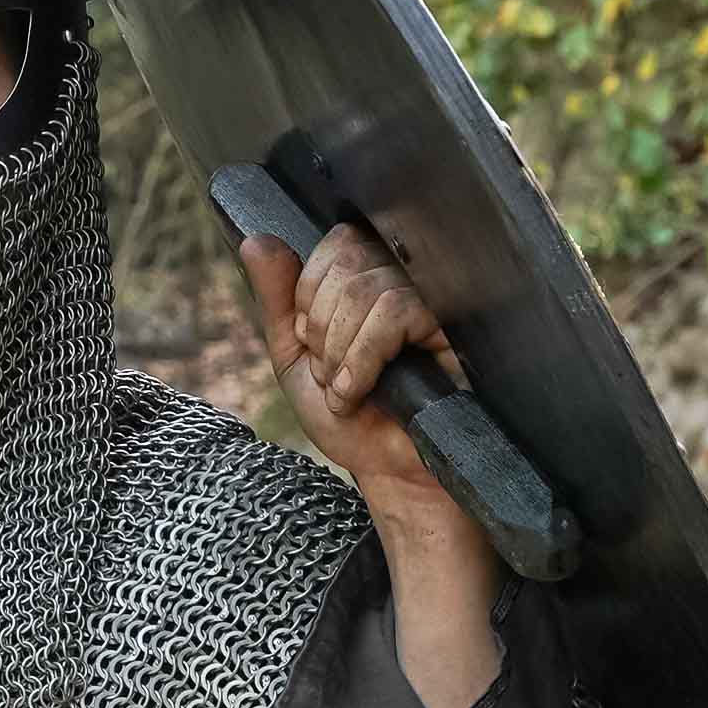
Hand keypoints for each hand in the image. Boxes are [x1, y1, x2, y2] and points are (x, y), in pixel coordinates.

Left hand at [238, 223, 464, 501]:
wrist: (384, 467)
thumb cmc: (348, 413)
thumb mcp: (294, 354)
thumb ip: (276, 298)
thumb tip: (255, 240)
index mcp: (370, 276)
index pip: (338, 242)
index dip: (312, 296)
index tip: (314, 344)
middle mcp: (406, 278)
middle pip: (351, 261)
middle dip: (324, 329)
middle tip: (331, 373)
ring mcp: (434, 300)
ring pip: (369, 290)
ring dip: (341, 351)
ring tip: (348, 389)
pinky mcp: (451, 327)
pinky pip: (396, 312)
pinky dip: (363, 359)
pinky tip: (363, 391)